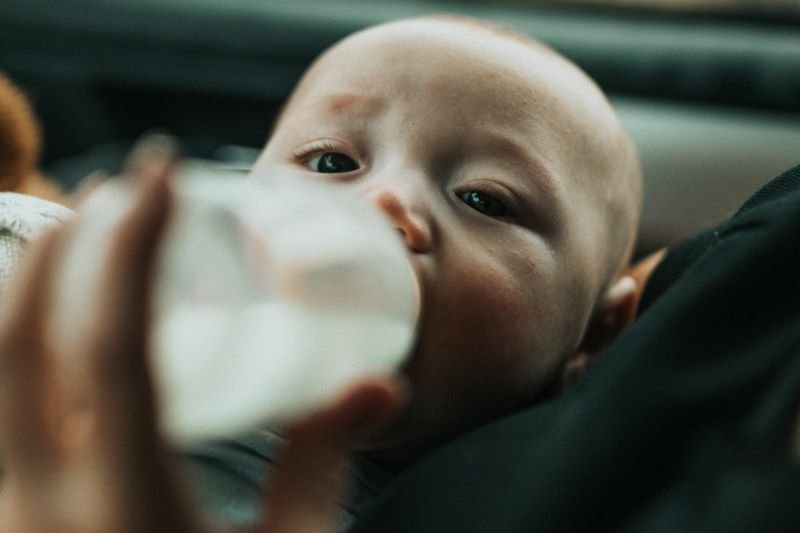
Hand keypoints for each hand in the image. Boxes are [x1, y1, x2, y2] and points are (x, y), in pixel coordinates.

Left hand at [0, 142, 404, 532]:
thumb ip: (323, 463)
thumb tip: (381, 384)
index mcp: (126, 513)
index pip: (107, 346)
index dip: (129, 244)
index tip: (161, 172)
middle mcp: (37, 509)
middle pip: (17, 336)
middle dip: (65, 240)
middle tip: (123, 190)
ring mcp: (4, 515)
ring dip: (20, 282)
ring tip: (78, 234)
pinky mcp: (4, 516)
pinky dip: (6, 342)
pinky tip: (41, 319)